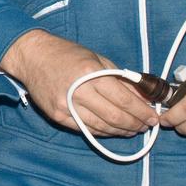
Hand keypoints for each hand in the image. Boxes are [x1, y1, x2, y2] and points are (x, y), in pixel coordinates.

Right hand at [0, 30, 156, 136]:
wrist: (32, 57)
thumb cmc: (66, 54)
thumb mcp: (97, 58)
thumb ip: (120, 79)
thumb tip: (142, 97)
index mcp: (90, 73)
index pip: (123, 99)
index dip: (142, 111)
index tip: (154, 117)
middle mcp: (78, 92)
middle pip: (115, 116)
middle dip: (136, 123)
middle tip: (147, 125)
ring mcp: (66, 106)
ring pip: (102, 127)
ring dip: (122, 130)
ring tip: (133, 129)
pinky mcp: (58, 116)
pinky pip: (87, 130)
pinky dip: (104, 132)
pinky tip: (114, 129)